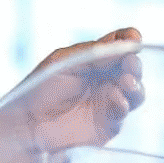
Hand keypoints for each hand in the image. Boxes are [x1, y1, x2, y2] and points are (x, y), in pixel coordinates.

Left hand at [22, 27, 144, 153]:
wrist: (28, 121)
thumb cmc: (41, 86)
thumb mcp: (65, 61)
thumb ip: (94, 54)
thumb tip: (124, 44)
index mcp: (95, 59)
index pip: (118, 45)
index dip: (129, 39)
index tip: (135, 39)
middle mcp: (106, 78)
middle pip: (131, 68)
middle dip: (134, 64)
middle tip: (131, 63)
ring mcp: (109, 100)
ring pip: (134, 91)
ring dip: (134, 85)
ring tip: (126, 82)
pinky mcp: (108, 123)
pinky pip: (123, 112)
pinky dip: (123, 104)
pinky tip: (117, 99)